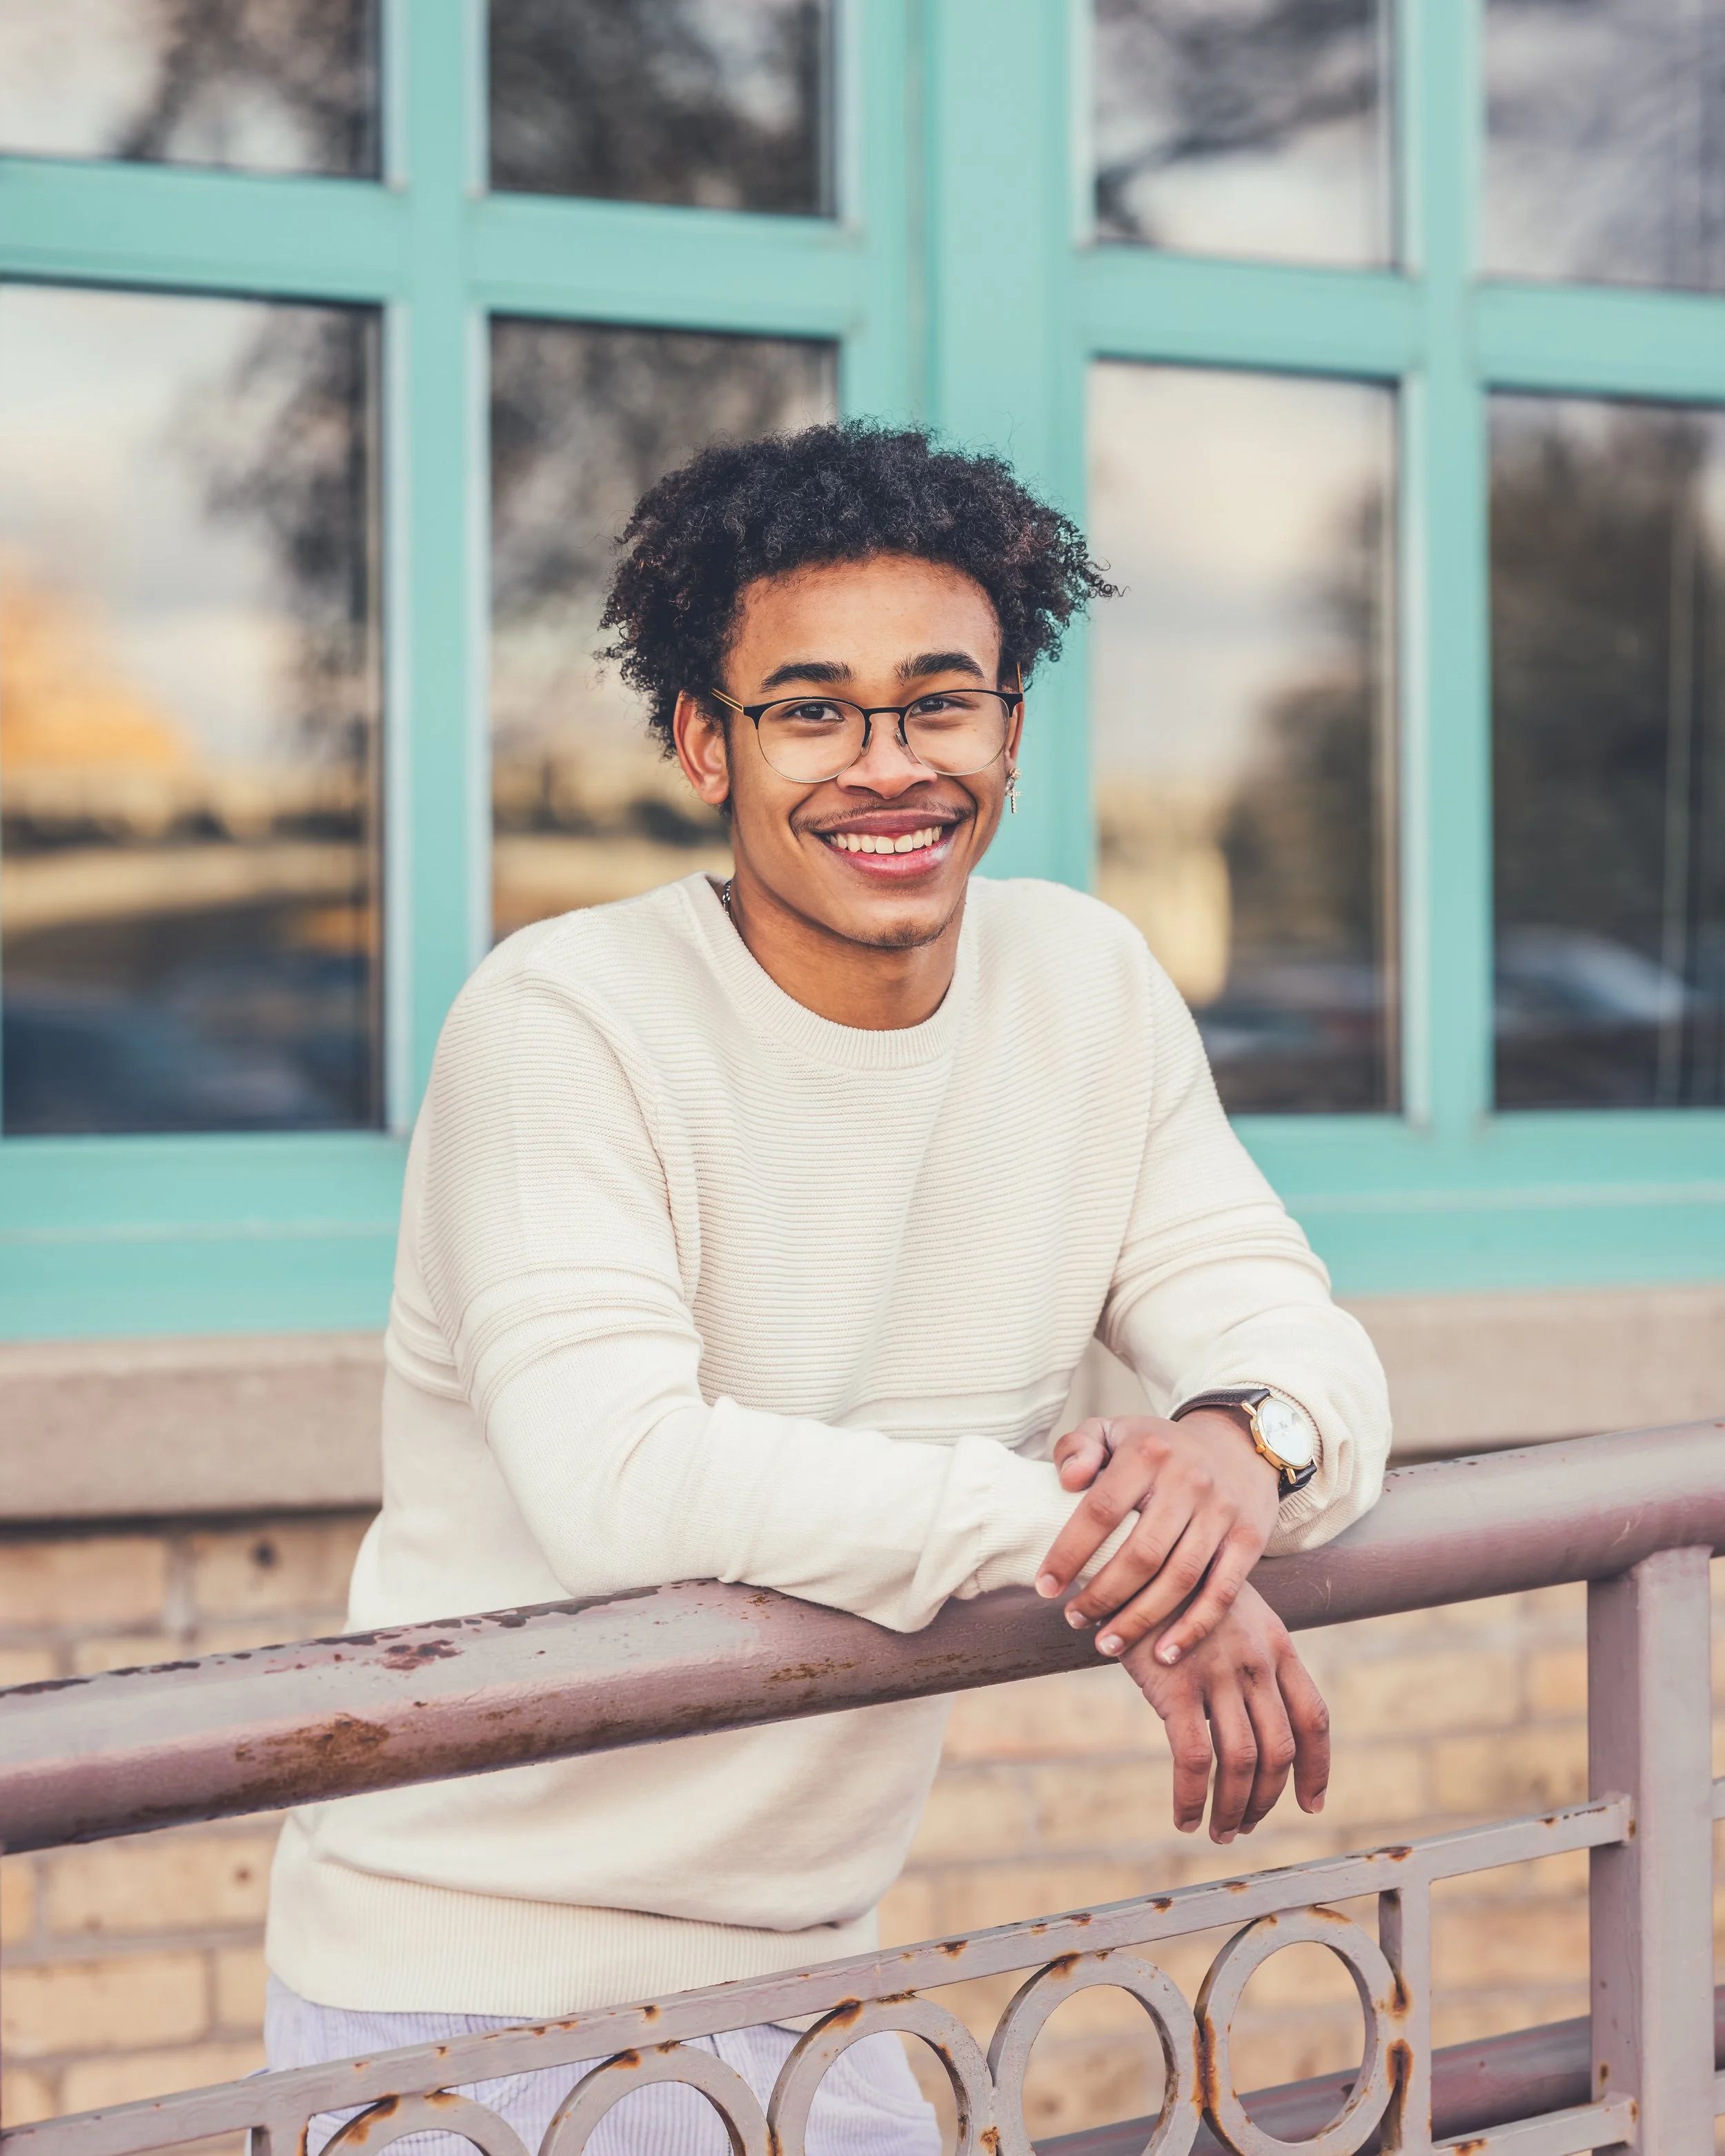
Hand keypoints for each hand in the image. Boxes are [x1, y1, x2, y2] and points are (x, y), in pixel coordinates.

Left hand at [1035, 1411, 1278, 1665]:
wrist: (1236, 1444)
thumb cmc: (1157, 1447)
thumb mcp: (1113, 1430)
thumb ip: (1078, 1447)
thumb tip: (1068, 1480)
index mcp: (1147, 1453)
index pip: (1101, 1510)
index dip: (1069, 1553)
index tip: (1045, 1587)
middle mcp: (1188, 1481)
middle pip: (1141, 1554)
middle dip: (1102, 1596)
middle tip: (1074, 1619)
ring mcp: (1221, 1512)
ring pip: (1179, 1579)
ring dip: (1140, 1620)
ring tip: (1106, 1643)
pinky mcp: (1249, 1538)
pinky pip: (1222, 1592)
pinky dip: (1193, 1628)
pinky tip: (1165, 1653)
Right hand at [1122, 1583, 1328, 1840]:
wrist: (1136, 1552)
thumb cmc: (1178, 1588)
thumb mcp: (1233, 1612)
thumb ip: (1251, 1658)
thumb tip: (1252, 1717)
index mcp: (1277, 1644)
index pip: (1313, 1717)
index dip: (1318, 1768)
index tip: (1311, 1803)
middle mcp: (1256, 1661)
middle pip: (1280, 1749)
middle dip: (1267, 1800)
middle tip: (1248, 1825)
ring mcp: (1219, 1673)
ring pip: (1242, 1762)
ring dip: (1234, 1809)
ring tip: (1219, 1831)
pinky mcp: (1177, 1685)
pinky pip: (1193, 1759)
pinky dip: (1192, 1797)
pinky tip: (1184, 1816)